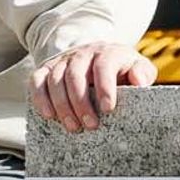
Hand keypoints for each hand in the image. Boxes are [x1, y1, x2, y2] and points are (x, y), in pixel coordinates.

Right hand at [30, 40, 158, 130]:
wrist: (98, 56)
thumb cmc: (121, 69)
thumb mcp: (137, 67)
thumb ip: (143, 73)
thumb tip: (139, 81)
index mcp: (107, 52)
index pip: (103, 66)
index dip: (104, 87)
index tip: (108, 109)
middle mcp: (82, 53)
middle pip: (75, 75)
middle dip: (81, 103)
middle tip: (90, 126)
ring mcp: (63, 60)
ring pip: (55, 79)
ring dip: (62, 106)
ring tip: (73, 127)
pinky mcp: (47, 68)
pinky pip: (37, 80)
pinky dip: (39, 97)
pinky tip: (48, 114)